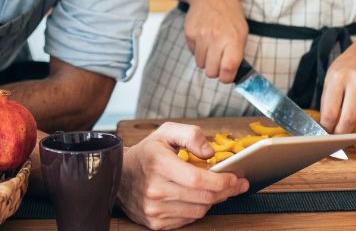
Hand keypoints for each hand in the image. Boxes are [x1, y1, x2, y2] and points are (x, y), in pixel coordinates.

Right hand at [118, 122, 248, 229]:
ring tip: (219, 190)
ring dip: (213, 201)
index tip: (235, 177)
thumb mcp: (166, 133)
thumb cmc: (146, 153)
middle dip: (226, 191)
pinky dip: (198, 209)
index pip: (197, 179)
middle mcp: (155, 189)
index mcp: (159, 164)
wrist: (119, 175)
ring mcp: (154, 209)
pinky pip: (187, 220)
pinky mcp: (155, 222)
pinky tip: (199, 198)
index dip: (221, 181)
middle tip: (236, 184)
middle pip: (202, 197)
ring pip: (198, 211)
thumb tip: (210, 152)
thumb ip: (191, 135)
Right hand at [183, 0, 247, 82]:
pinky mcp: (189, 34)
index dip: (227, 77)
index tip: (228, 75)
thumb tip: (233, 75)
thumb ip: (238, 53)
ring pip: (200, 65)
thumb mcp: (242, 31)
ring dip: (206, 59)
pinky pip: (193, 53)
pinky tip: (204, 37)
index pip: (228, 71)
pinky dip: (198, 49)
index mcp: (233, 40)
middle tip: (219, 60)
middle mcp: (216, 39)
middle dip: (215, 70)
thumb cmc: (229, 15)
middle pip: (211, 73)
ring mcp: (201, 36)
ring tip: (211, 45)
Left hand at [319, 43, 355, 133]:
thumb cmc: (345, 71)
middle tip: (342, 135)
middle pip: (350, 117)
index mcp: (337, 77)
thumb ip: (328, 103)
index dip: (329, 127)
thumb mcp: (330, 80)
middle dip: (344, 132)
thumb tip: (327, 128)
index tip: (329, 132)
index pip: (330, 112)